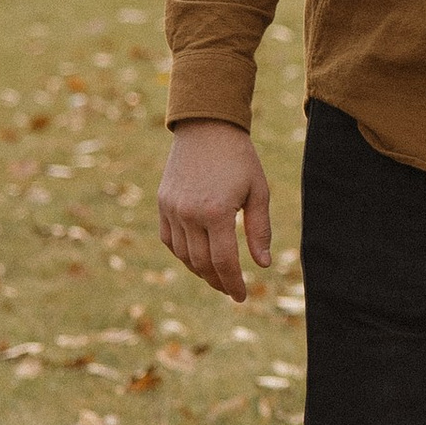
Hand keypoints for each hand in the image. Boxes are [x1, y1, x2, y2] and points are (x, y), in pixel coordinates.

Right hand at [158, 120, 271, 302]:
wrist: (206, 128)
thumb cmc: (239, 158)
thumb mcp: (258, 192)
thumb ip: (259, 230)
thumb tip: (263, 264)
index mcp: (217, 212)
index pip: (224, 262)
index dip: (233, 283)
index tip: (242, 296)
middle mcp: (190, 214)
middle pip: (202, 263)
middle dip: (219, 282)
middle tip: (231, 290)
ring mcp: (172, 210)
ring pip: (184, 255)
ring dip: (200, 271)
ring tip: (217, 276)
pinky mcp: (162, 204)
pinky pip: (169, 240)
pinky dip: (183, 254)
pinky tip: (197, 257)